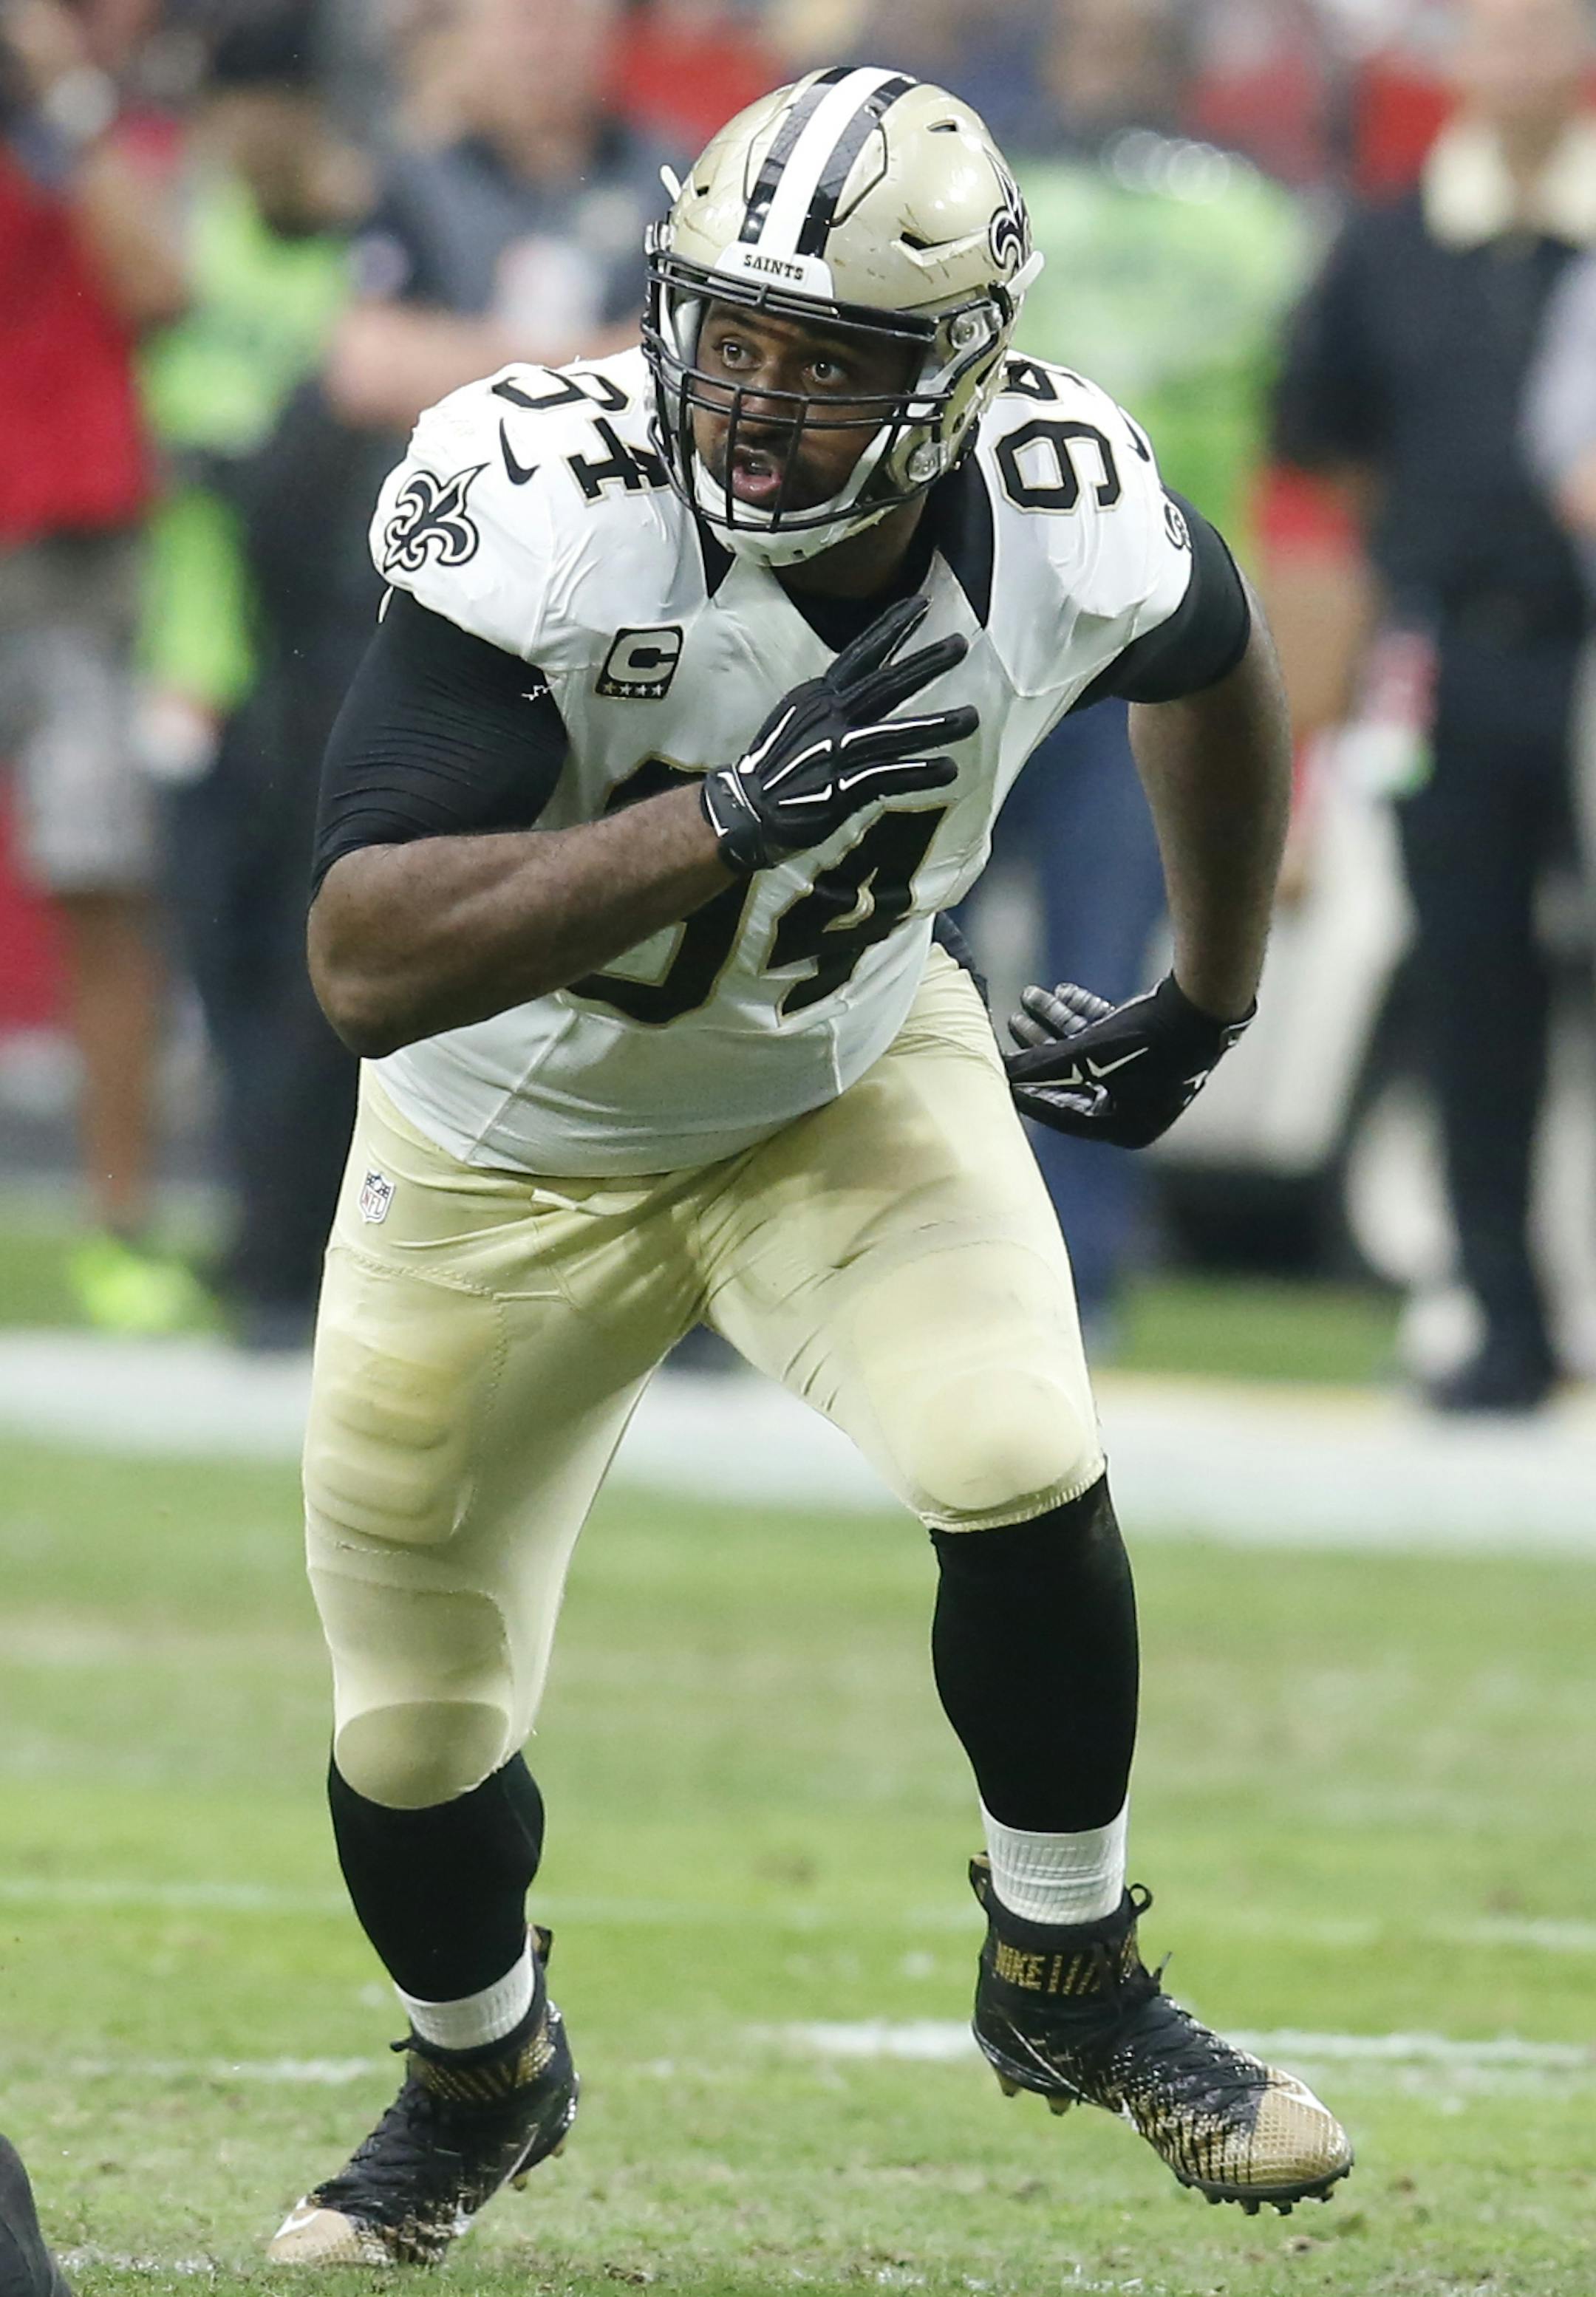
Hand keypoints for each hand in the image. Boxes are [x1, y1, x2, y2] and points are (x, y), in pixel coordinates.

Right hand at [700, 594, 976, 873]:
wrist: (745, 811)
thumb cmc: (775, 767)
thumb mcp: (799, 719)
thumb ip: (832, 704)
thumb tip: (862, 691)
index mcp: (818, 697)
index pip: (861, 654)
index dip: (893, 627)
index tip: (923, 603)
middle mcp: (829, 717)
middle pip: (884, 684)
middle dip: (924, 663)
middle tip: (960, 644)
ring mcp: (836, 753)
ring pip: (894, 732)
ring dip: (936, 725)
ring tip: (971, 717)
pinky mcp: (841, 789)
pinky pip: (888, 776)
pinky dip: (919, 773)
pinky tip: (947, 769)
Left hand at [1004, 972, 1252, 1147]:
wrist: (1205, 1004)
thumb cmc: (1146, 1041)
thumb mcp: (1086, 1057)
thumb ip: (1040, 1067)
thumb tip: (999, 1072)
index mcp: (1122, 1126)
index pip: (1060, 1114)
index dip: (1026, 1091)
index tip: (998, 1072)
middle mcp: (1135, 1107)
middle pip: (1071, 1078)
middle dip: (1038, 1047)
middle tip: (1011, 1021)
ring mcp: (1145, 1076)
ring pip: (1088, 1049)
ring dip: (1057, 1021)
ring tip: (1029, 995)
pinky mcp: (1153, 1046)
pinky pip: (1110, 1033)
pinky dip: (1085, 1013)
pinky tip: (1063, 990)